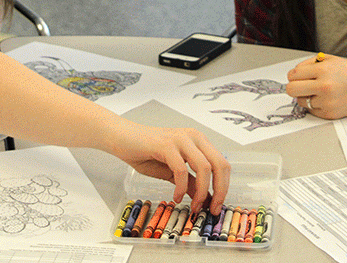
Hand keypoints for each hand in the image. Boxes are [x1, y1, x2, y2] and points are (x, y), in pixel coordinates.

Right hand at [107, 120, 229, 215]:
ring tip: (194, 206)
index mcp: (199, 141)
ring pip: (205, 167)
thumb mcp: (173, 172)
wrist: (121, 139)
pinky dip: (182, 187)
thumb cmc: (145, 153)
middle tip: (211, 209)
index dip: (224, 187)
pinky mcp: (166, 144)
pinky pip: (182, 170)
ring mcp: (181, 139)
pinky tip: (176, 197)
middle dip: (219, 190)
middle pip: (219, 164)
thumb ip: (191, 182)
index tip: (216, 206)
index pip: (222, 164)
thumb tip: (206, 200)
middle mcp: (194, 137)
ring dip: (202, 192)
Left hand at [286, 53, 346, 118]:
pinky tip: (326, 98)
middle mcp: (325, 86)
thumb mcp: (330, 60)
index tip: (299, 76)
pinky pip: (311, 110)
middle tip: (301, 85)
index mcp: (323, 70)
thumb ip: (309, 64)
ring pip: (300, 101)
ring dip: (305, 96)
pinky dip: (315, 105)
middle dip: (294, 86)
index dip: (294, 75)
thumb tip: (292, 75)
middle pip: (291, 90)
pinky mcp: (329, 114)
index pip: (293, 75)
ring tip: (318, 91)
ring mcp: (327, 102)